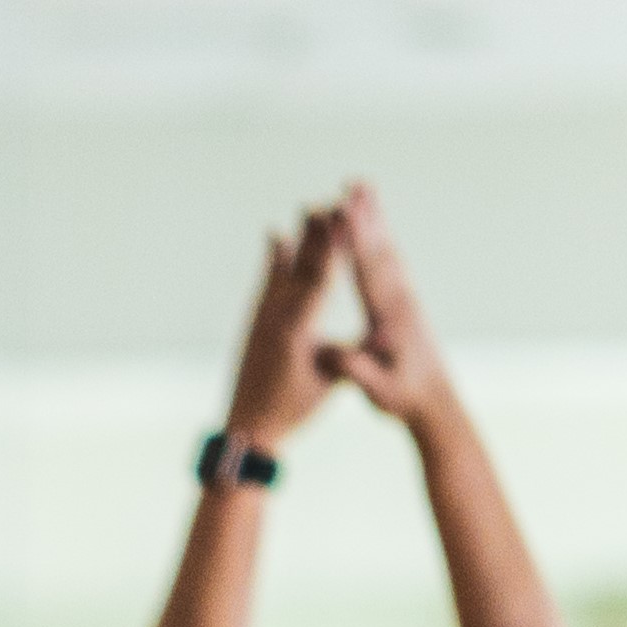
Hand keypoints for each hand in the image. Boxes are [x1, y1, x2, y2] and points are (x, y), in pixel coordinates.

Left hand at [225, 203, 340, 448]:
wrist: (245, 426)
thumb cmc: (294, 409)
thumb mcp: (329, 382)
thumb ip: (349, 355)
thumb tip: (381, 339)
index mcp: (296, 331)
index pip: (320, 279)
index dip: (332, 247)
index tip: (341, 219)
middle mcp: (275, 317)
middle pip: (300, 266)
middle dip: (316, 233)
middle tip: (328, 200)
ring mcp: (262, 318)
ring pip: (281, 269)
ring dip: (297, 238)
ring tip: (307, 208)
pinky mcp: (256, 322)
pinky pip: (267, 281)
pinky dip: (274, 258)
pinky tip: (276, 237)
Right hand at [322, 182, 459, 432]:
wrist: (436, 402)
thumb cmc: (404, 397)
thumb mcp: (379, 392)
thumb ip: (358, 371)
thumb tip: (336, 356)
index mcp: (390, 316)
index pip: (369, 270)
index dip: (356, 239)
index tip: (345, 210)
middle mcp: (400, 299)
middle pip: (380, 249)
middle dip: (366, 215)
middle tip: (355, 183)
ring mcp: (404, 298)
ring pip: (386, 250)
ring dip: (374, 219)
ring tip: (362, 191)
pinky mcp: (403, 302)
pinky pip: (387, 262)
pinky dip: (377, 239)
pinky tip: (372, 227)